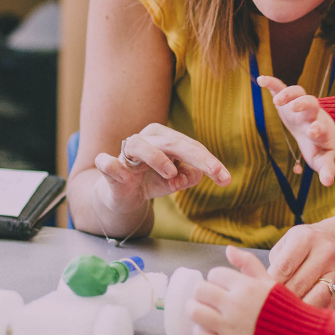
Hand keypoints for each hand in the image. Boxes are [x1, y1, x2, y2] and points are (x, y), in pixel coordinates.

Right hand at [94, 123, 230, 212]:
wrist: (123, 197)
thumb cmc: (151, 181)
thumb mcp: (174, 182)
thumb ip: (187, 177)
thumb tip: (195, 174)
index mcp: (164, 138)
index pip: (191, 147)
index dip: (209, 162)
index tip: (225, 179)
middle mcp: (146, 139)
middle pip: (172, 142)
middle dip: (196, 157)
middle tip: (215, 172)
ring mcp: (125, 152)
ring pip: (139, 145)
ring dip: (157, 158)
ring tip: (171, 174)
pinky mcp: (109, 167)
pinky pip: (108, 162)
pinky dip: (115, 167)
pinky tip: (126, 178)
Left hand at [188, 245, 276, 334]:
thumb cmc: (284, 308)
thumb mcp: (269, 281)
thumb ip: (248, 263)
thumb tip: (229, 249)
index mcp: (246, 287)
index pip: (214, 274)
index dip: (216, 278)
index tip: (221, 284)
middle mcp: (235, 305)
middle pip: (200, 291)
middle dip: (201, 292)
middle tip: (207, 296)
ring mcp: (230, 327)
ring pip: (195, 312)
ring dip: (195, 309)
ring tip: (202, 310)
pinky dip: (200, 331)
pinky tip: (208, 328)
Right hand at [256, 76, 334, 185]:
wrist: (318, 128)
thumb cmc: (319, 146)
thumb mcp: (322, 159)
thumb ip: (326, 169)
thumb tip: (328, 183)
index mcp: (320, 130)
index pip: (321, 126)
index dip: (318, 128)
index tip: (314, 131)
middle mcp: (311, 114)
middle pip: (311, 103)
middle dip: (304, 104)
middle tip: (296, 108)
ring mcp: (299, 104)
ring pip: (298, 92)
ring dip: (288, 94)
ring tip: (276, 101)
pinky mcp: (288, 99)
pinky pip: (281, 87)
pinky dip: (272, 83)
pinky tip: (261, 80)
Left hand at [268, 216, 334, 307]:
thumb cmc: (309, 243)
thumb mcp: (289, 241)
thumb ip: (275, 261)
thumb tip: (261, 285)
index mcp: (306, 238)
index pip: (283, 268)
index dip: (268, 284)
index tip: (259, 292)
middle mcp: (325, 254)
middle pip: (297, 286)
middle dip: (280, 298)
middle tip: (267, 306)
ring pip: (314, 300)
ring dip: (296, 309)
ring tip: (284, 312)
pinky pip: (326, 307)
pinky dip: (311, 313)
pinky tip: (301, 314)